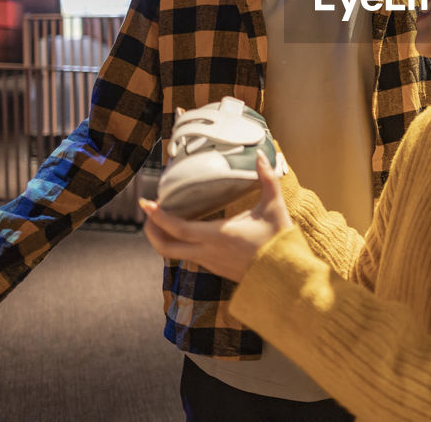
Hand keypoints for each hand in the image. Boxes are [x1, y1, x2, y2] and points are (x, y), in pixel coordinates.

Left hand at [141, 152, 293, 282]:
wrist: (284, 275)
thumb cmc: (279, 241)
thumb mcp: (274, 206)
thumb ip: (268, 178)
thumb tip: (261, 155)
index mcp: (218, 235)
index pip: (178, 228)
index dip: (158, 216)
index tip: (145, 203)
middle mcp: (208, 252)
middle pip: (166, 247)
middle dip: (151, 230)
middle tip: (148, 212)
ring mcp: (210, 262)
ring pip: (175, 254)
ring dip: (164, 237)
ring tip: (162, 220)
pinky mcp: (215, 268)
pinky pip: (189, 256)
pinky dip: (180, 244)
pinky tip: (186, 231)